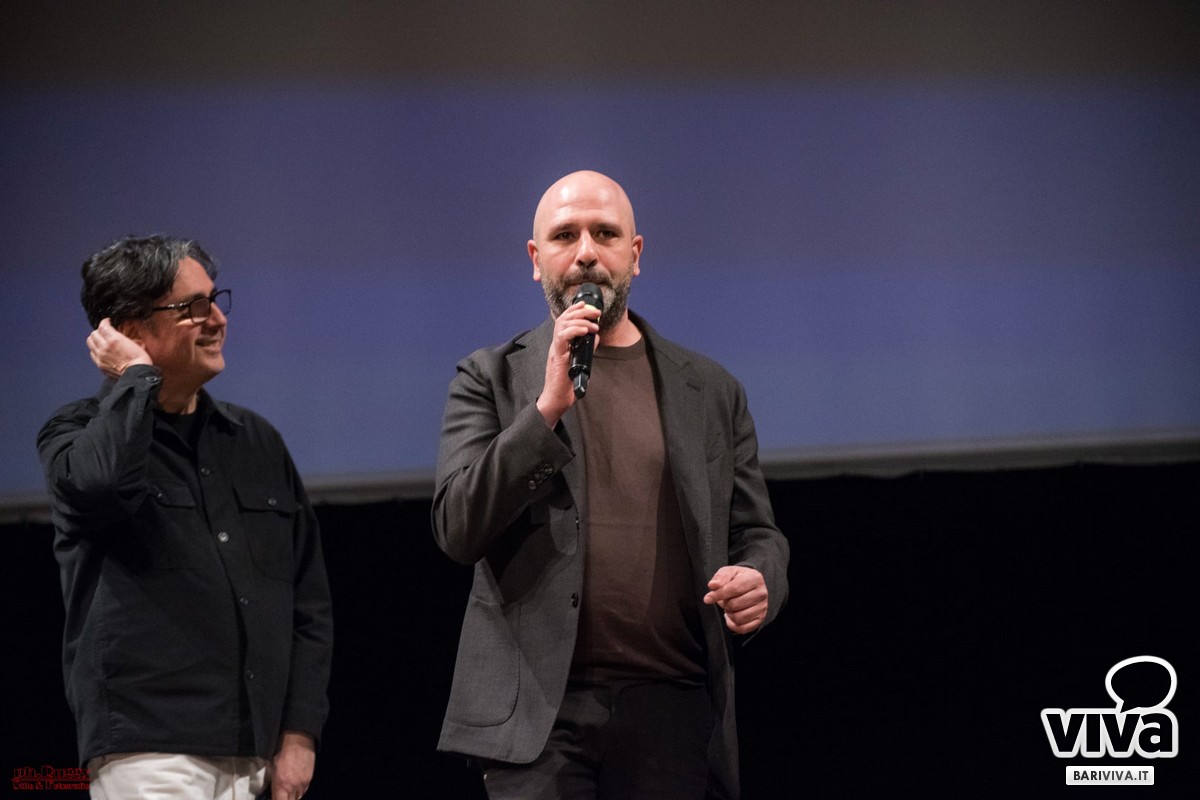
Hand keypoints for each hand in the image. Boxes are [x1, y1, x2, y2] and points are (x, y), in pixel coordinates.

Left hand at [87, 318, 152, 378]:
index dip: (105, 322)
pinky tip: (102, 350)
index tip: (108, 322)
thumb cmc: (139, 359)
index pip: (103, 326)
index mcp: (114, 339)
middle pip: (94, 333)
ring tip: (102, 341)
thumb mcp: (134, 342)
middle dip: (99, 331)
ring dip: (95, 340)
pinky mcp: (99, 364)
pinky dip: (95, 350)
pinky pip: (92, 353)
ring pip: (90, 342)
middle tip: (105, 332)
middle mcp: (104, 347)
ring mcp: (100, 356)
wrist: (137, 374)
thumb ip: (120, 336)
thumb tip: (115, 332)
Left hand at [270, 731, 315, 799]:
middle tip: (281, 795)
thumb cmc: (283, 751)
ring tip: (287, 791)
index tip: (275, 798)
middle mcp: (294, 786)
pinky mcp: (309, 779)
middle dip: (285, 799)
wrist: (299, 740)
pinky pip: (303, 790)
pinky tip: (295, 785)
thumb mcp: (273, 769)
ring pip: (298, 797)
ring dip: (292, 796)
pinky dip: (299, 790)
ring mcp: (303, 783)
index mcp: (282, 784)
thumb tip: (274, 793)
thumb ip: (274, 784)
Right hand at [536, 300, 600, 425]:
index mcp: (560, 344)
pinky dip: (574, 330)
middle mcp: (556, 344)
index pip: (565, 319)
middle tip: (596, 312)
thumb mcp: (580, 361)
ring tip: (594, 323)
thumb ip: (586, 348)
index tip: (587, 304)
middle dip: (581, 311)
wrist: (556, 399)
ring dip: (580, 320)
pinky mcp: (557, 357)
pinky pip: (562, 337)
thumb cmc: (566, 384)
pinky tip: (585, 330)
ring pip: (562, 324)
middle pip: (564, 318)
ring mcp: (555, 349)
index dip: (575, 309)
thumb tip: (595, 337)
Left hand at [704, 566, 768, 633]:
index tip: (708, 598)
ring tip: (729, 607)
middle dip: (725, 604)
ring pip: (739, 618)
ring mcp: (762, 607)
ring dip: (729, 614)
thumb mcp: (728, 572)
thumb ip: (720, 577)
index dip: (719, 595)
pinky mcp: (760, 619)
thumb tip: (713, 585)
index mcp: (754, 578)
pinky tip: (732, 616)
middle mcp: (761, 593)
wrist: (750, 585)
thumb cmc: (738, 578)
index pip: (734, 589)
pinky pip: (743, 628)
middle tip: (724, 600)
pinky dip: (733, 624)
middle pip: (735, 605)